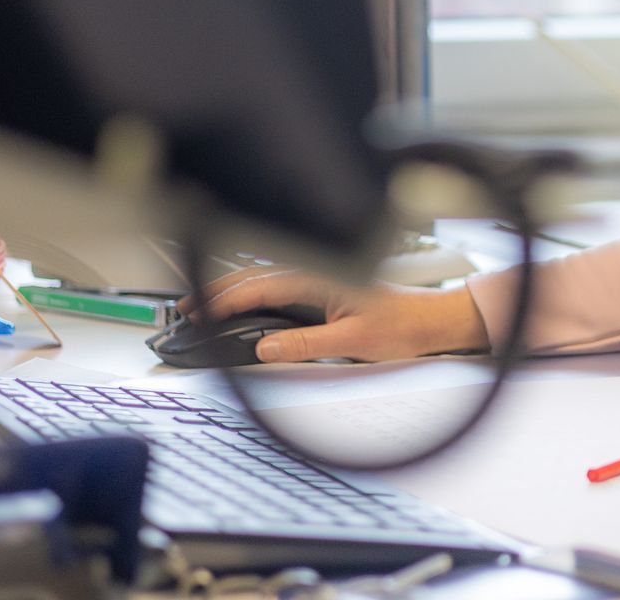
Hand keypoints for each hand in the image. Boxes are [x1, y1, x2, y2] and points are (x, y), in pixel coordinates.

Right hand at [180, 266, 489, 364]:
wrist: (436, 320)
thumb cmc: (404, 326)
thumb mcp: (353, 342)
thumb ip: (307, 344)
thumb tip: (263, 347)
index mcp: (322, 277)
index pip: (260, 287)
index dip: (223, 300)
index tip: (195, 314)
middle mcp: (319, 272)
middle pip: (256, 277)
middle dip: (216, 290)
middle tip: (183, 308)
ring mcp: (322, 279)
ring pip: (266, 280)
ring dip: (232, 291)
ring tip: (202, 307)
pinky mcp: (326, 289)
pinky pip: (280, 288)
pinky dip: (253, 295)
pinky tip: (241, 307)